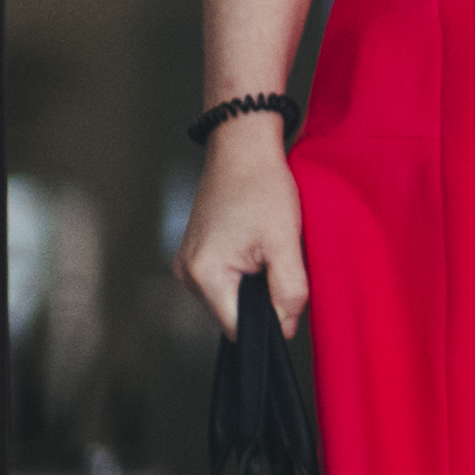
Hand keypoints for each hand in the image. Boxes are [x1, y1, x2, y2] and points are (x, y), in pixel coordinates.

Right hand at [175, 121, 307, 337]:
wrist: (243, 146)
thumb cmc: (261, 186)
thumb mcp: (285, 242)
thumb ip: (288, 290)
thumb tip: (285, 328)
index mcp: (204, 276)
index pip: (237, 327)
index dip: (268, 322)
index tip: (288, 300)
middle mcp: (187, 274)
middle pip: (232, 312)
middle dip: (261, 299)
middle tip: (280, 262)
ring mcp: (188, 262)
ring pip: (230, 294)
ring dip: (253, 282)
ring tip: (268, 248)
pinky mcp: (196, 250)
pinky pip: (224, 276)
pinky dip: (245, 269)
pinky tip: (257, 244)